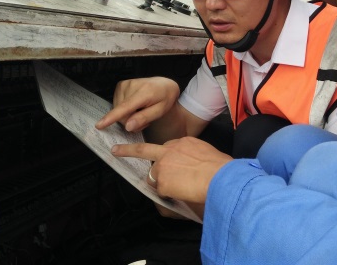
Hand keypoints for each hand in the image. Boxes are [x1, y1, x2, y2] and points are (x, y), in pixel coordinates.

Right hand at [95, 77, 179, 131]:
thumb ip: (144, 118)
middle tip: (145, 118)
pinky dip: (126, 109)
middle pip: (122, 114)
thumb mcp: (160, 111)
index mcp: (144, 92)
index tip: (100, 124)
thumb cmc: (164, 98)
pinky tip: (136, 106)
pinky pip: (118, 104)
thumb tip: (128, 126)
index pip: (125, 107)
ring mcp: (125, 84)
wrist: (164, 85)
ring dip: (129, 115)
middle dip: (132, 121)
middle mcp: (132, 85)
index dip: (112, 117)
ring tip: (142, 110)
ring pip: (119, 110)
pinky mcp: (120, 85)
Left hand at [112, 137, 231, 205]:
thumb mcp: (207, 152)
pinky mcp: (161, 180)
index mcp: (184, 142)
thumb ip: (194, 155)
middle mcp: (170, 150)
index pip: (167, 147)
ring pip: (154, 176)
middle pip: (145, 150)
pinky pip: (161, 191)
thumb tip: (196, 164)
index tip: (164, 160)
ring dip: (162, 183)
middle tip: (115, 150)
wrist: (219, 176)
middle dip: (128, 150)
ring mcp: (163, 165)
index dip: (166, 156)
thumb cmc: (221, 168)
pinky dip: (170, 194)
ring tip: (181, 187)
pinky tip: (182, 193)